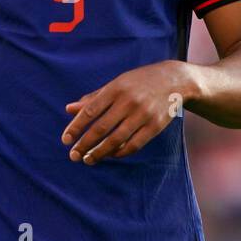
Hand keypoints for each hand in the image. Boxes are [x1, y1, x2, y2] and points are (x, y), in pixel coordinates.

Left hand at [61, 60, 189, 165]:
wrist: (175, 80)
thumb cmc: (139, 82)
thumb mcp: (116, 83)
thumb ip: (93, 98)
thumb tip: (68, 109)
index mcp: (116, 89)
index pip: (90, 111)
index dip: (76, 127)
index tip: (65, 140)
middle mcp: (128, 101)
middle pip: (101, 128)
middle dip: (85, 144)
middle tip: (73, 156)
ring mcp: (143, 114)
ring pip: (117, 140)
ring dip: (100, 153)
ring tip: (88, 159)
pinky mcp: (155, 126)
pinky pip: (134, 145)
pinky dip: (120, 153)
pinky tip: (110, 155)